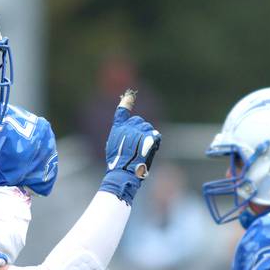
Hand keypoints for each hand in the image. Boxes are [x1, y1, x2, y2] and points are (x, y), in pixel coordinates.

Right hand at [100, 89, 161, 203]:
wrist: (123, 173)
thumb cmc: (117, 164)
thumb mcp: (113, 147)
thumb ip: (121, 135)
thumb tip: (129, 129)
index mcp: (118, 129)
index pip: (122, 112)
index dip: (126, 103)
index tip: (129, 96)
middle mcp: (128, 127)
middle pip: (139, 121)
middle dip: (141, 129)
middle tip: (140, 143)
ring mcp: (139, 132)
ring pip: (148, 128)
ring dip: (149, 136)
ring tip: (144, 149)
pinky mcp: (148, 139)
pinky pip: (156, 136)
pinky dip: (155, 142)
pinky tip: (152, 149)